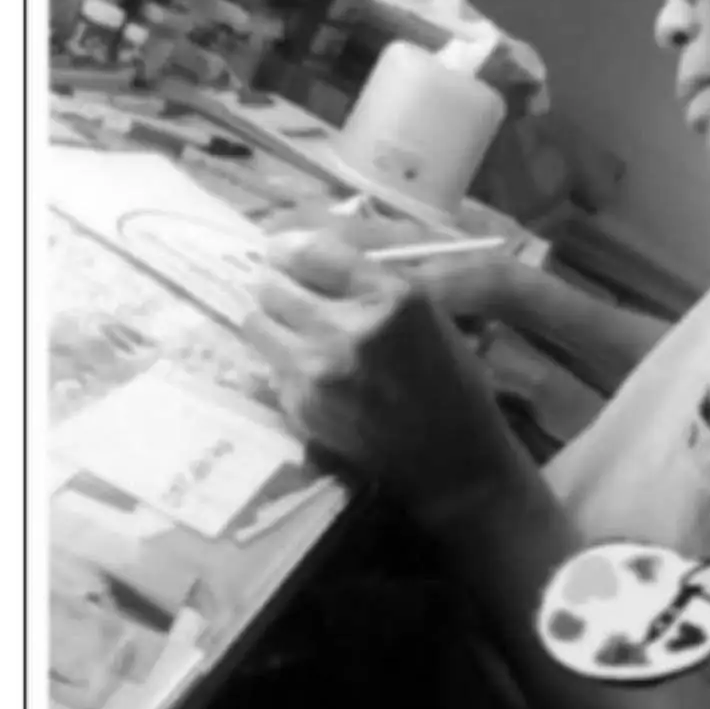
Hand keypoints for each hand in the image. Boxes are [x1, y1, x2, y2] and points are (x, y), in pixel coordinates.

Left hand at [242, 231, 525, 523]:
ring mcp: (318, 371)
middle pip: (272, 285)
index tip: (288, 253)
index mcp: (390, 295)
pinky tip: (311, 371)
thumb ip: (370, 281)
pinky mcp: (301, 406)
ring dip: (271, 321)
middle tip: (290, 291)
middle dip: (279, 284)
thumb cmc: (450, 378)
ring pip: (256, 322)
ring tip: (294, 329)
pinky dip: (282, 362)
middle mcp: (348, 328)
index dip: (292, 249)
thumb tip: (305, 251)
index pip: (310, 251)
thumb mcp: (426, 311)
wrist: (453, 459)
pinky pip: (268, 366)